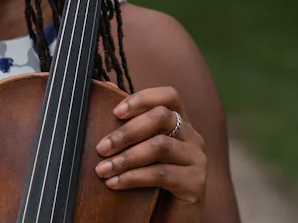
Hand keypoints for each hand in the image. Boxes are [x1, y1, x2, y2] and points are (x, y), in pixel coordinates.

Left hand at [95, 86, 206, 215]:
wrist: (170, 219)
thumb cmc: (150, 183)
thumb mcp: (139, 152)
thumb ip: (129, 125)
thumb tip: (109, 87)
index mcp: (180, 124)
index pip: (169, 96)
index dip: (143, 98)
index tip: (116, 111)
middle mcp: (193, 137)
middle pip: (162, 117)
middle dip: (127, 131)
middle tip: (101, 148)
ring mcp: (197, 159)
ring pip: (160, 146)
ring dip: (126, 157)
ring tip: (102, 170)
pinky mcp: (195, 183)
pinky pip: (161, 173)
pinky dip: (133, 177)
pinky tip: (114, 184)